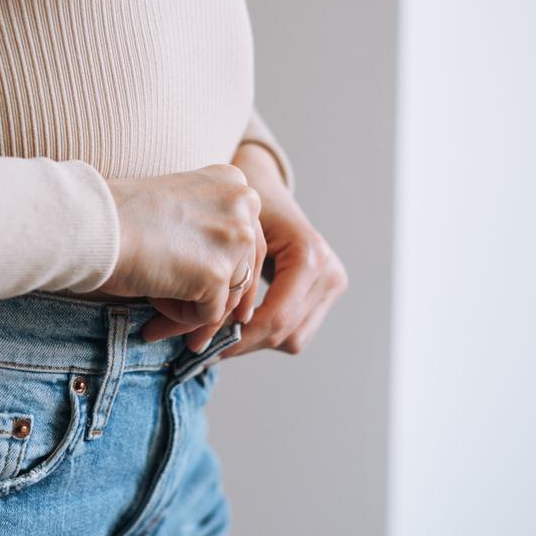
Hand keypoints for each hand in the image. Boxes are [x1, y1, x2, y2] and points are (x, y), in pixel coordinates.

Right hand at [99, 165, 263, 345]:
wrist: (92, 225)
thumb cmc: (117, 216)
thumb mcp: (176, 206)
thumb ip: (206, 228)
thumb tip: (221, 274)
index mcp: (232, 182)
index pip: (244, 238)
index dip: (223, 269)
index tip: (203, 291)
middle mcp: (243, 203)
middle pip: (242, 269)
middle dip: (213, 300)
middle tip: (190, 327)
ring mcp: (234, 238)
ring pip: (228, 296)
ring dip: (193, 314)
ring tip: (156, 323)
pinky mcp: (218, 274)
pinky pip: (208, 315)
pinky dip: (180, 321)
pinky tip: (152, 317)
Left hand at [216, 143, 347, 358]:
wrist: (263, 185)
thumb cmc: (241, 204)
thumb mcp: (232, 237)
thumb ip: (228, 282)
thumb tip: (203, 330)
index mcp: (309, 256)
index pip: (276, 317)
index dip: (239, 340)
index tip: (203, 348)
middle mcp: (329, 273)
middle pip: (285, 333)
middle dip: (242, 345)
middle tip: (203, 350)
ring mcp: (333, 285)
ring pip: (292, 339)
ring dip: (254, 342)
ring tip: (218, 340)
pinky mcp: (327, 293)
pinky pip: (296, 331)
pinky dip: (266, 334)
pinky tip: (237, 327)